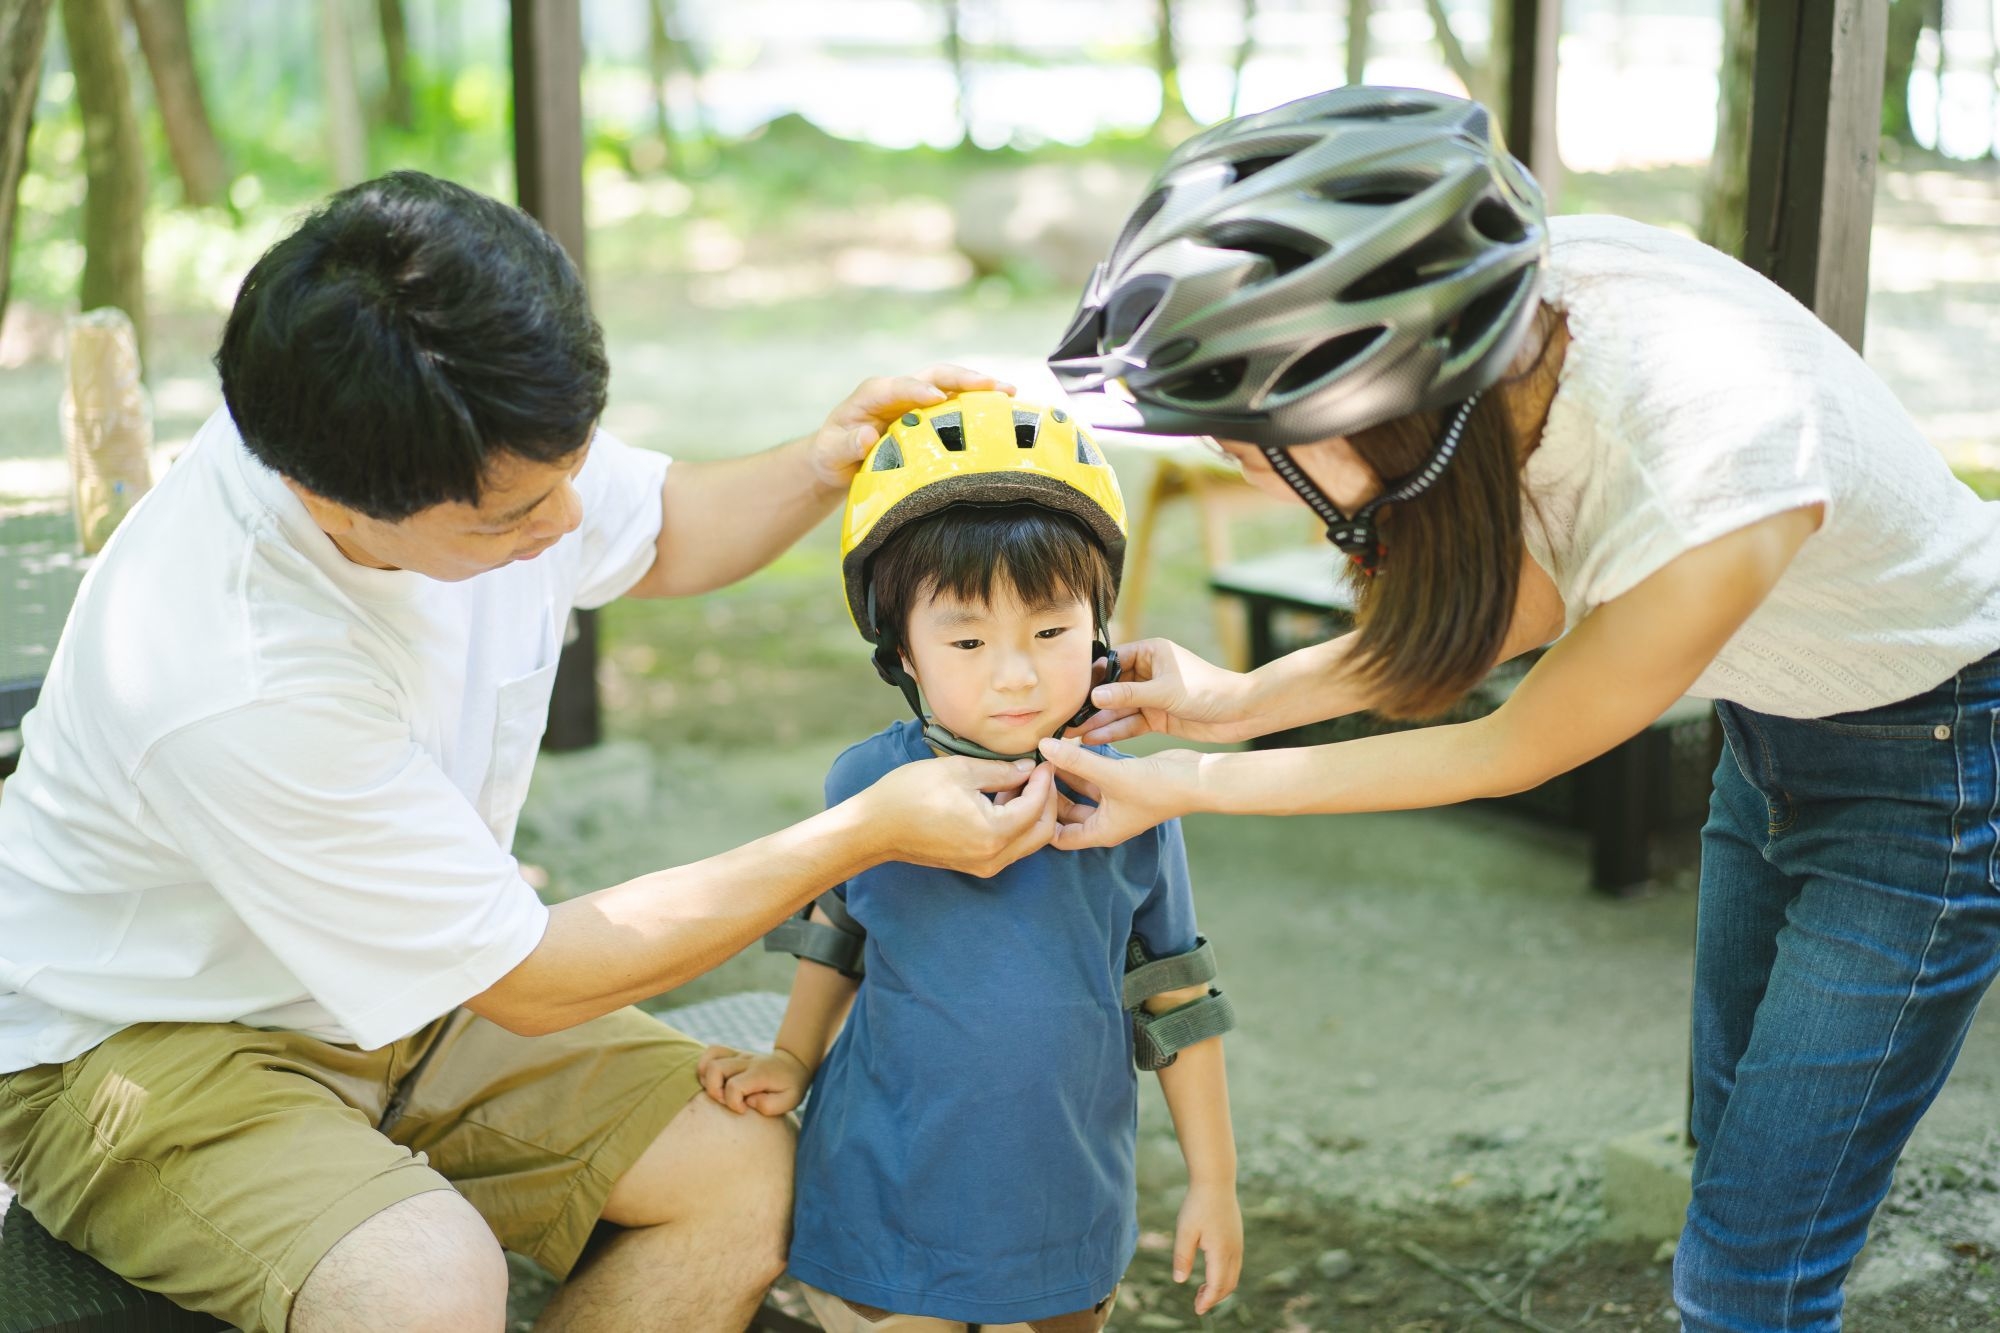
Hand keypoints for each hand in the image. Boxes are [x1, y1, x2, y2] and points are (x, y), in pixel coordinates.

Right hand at [697, 1045, 810, 1116]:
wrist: (793, 1064)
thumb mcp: (790, 1101)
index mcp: (760, 1073)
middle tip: (726, 1101)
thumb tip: (748, 1102)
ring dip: (706, 1078)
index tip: (743, 1110)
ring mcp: (739, 1054)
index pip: (735, 1086)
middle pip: (716, 1068)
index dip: (733, 1103)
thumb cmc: (789, 1086)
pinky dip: (705, 1066)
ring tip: (718, 1091)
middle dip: (714, 1090)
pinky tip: (713, 1081)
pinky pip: (712, 1051)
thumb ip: (769, 1105)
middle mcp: (747, 1061)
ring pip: (710, 1057)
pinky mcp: (733, 1053)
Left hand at [807, 365, 1015, 492]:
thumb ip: (846, 445)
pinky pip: (958, 405)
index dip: (917, 389)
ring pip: (952, 386)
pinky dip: (980, 405)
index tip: (936, 398)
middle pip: (936, 376)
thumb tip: (867, 436)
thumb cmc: (832, 453)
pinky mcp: (931, 413)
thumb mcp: (831, 453)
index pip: (898, 386)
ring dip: (981, 387)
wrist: (839, 458)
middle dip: (964, 378)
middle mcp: (900, 390)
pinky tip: (1005, 413)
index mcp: (874, 394)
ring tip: (1010, 393)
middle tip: (994, 386)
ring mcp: (918, 400)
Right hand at [857, 756, 1057, 874]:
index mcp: (993, 833)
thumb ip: (1000, 771)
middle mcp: (994, 857)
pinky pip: (1009, 848)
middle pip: (1041, 832)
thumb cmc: (911, 794)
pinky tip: (1002, 799)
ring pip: (1027, 842)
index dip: (1044, 781)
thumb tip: (1027, 769)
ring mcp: (984, 866)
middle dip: (1047, 801)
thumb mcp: (960, 770)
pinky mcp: (974, 865)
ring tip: (1020, 782)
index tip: (1045, 760)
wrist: (876, 827)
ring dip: (1031, 814)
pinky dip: (1015, 825)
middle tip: (1041, 774)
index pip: (1036, 807)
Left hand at [1037, 738, 1201, 849]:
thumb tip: (1043, 746)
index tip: (1026, 796)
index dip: (1039, 820)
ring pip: (1077, 792)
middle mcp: (1104, 820)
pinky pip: (1091, 776)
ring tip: (1042, 756)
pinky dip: (1079, 765)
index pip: (1057, 837)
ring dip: (1062, 776)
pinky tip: (1065, 745)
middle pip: (1064, 813)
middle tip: (1030, 772)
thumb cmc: (1157, 788)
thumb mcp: (1111, 775)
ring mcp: (1113, 802)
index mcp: (1100, 832)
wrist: (1195, 778)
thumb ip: (1076, 761)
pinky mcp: (1120, 783)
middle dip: (1047, 795)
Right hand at [1065, 639, 1258, 745]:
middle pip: (1112, 686)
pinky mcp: (1157, 717)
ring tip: (1074, 732)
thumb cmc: (1208, 691)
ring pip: (1119, 708)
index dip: (1092, 676)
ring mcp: (1152, 696)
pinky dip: (1114, 731)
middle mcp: (1149, 672)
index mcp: (1152, 652)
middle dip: (1091, 703)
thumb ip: (1128, 694)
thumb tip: (1095, 696)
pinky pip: (1130, 723)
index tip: (1072, 691)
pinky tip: (1094, 738)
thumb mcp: (1165, 691)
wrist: (1241, 713)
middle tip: (1067, 717)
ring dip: (1099, 720)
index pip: (1113, 659)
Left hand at [1174, 1180, 1242, 1315]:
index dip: (1207, 1301)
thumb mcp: (1185, 1231)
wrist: (1216, 1181)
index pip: (1217, 1287)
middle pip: (1229, 1285)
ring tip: (1202, 1291)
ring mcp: (1238, 1244)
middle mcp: (1234, 1251)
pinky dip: (1225, 1276)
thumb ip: (1182, 1257)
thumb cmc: (1198, 1205)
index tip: (1196, 1310)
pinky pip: (1235, 1265)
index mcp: (1221, 1252)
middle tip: (1198, 1303)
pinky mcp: (1237, 1238)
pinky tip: (1211, 1272)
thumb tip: (1180, 1281)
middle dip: (1215, 1298)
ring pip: (1234, 1276)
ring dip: (1220, 1288)